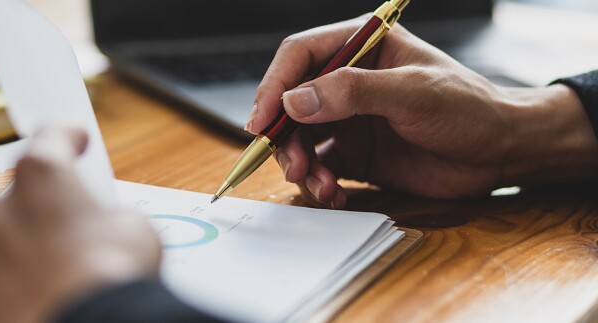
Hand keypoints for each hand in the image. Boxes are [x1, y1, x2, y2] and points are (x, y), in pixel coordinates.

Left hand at [0, 128, 160, 322]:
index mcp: (41, 179)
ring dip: (21, 258)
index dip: (65, 137)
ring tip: (54, 282)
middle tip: (70, 232)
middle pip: (15, 200)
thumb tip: (109, 228)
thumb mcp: (135, 230)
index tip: (74, 139)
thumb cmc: (112, 274)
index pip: (49, 140)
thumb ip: (111, 217)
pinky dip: (7, 298)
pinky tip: (34, 307)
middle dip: (40, 212)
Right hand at [247, 16, 597, 207]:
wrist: (501, 153)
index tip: (261, 121)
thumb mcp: (413, 93)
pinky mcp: (355, 153)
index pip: (300, 56)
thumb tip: (294, 101)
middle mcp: (348, 81)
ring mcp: (349, 118)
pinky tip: (333, 194)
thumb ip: (353, 92)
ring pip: (300, 137)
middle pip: (291, 101)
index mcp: (361, 47)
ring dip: (299, 163)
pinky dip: (318, 182)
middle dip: (284, 135)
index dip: (274, 86)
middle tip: (291, 164)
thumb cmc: (469, 108)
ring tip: (317, 184)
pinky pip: (320, 166)